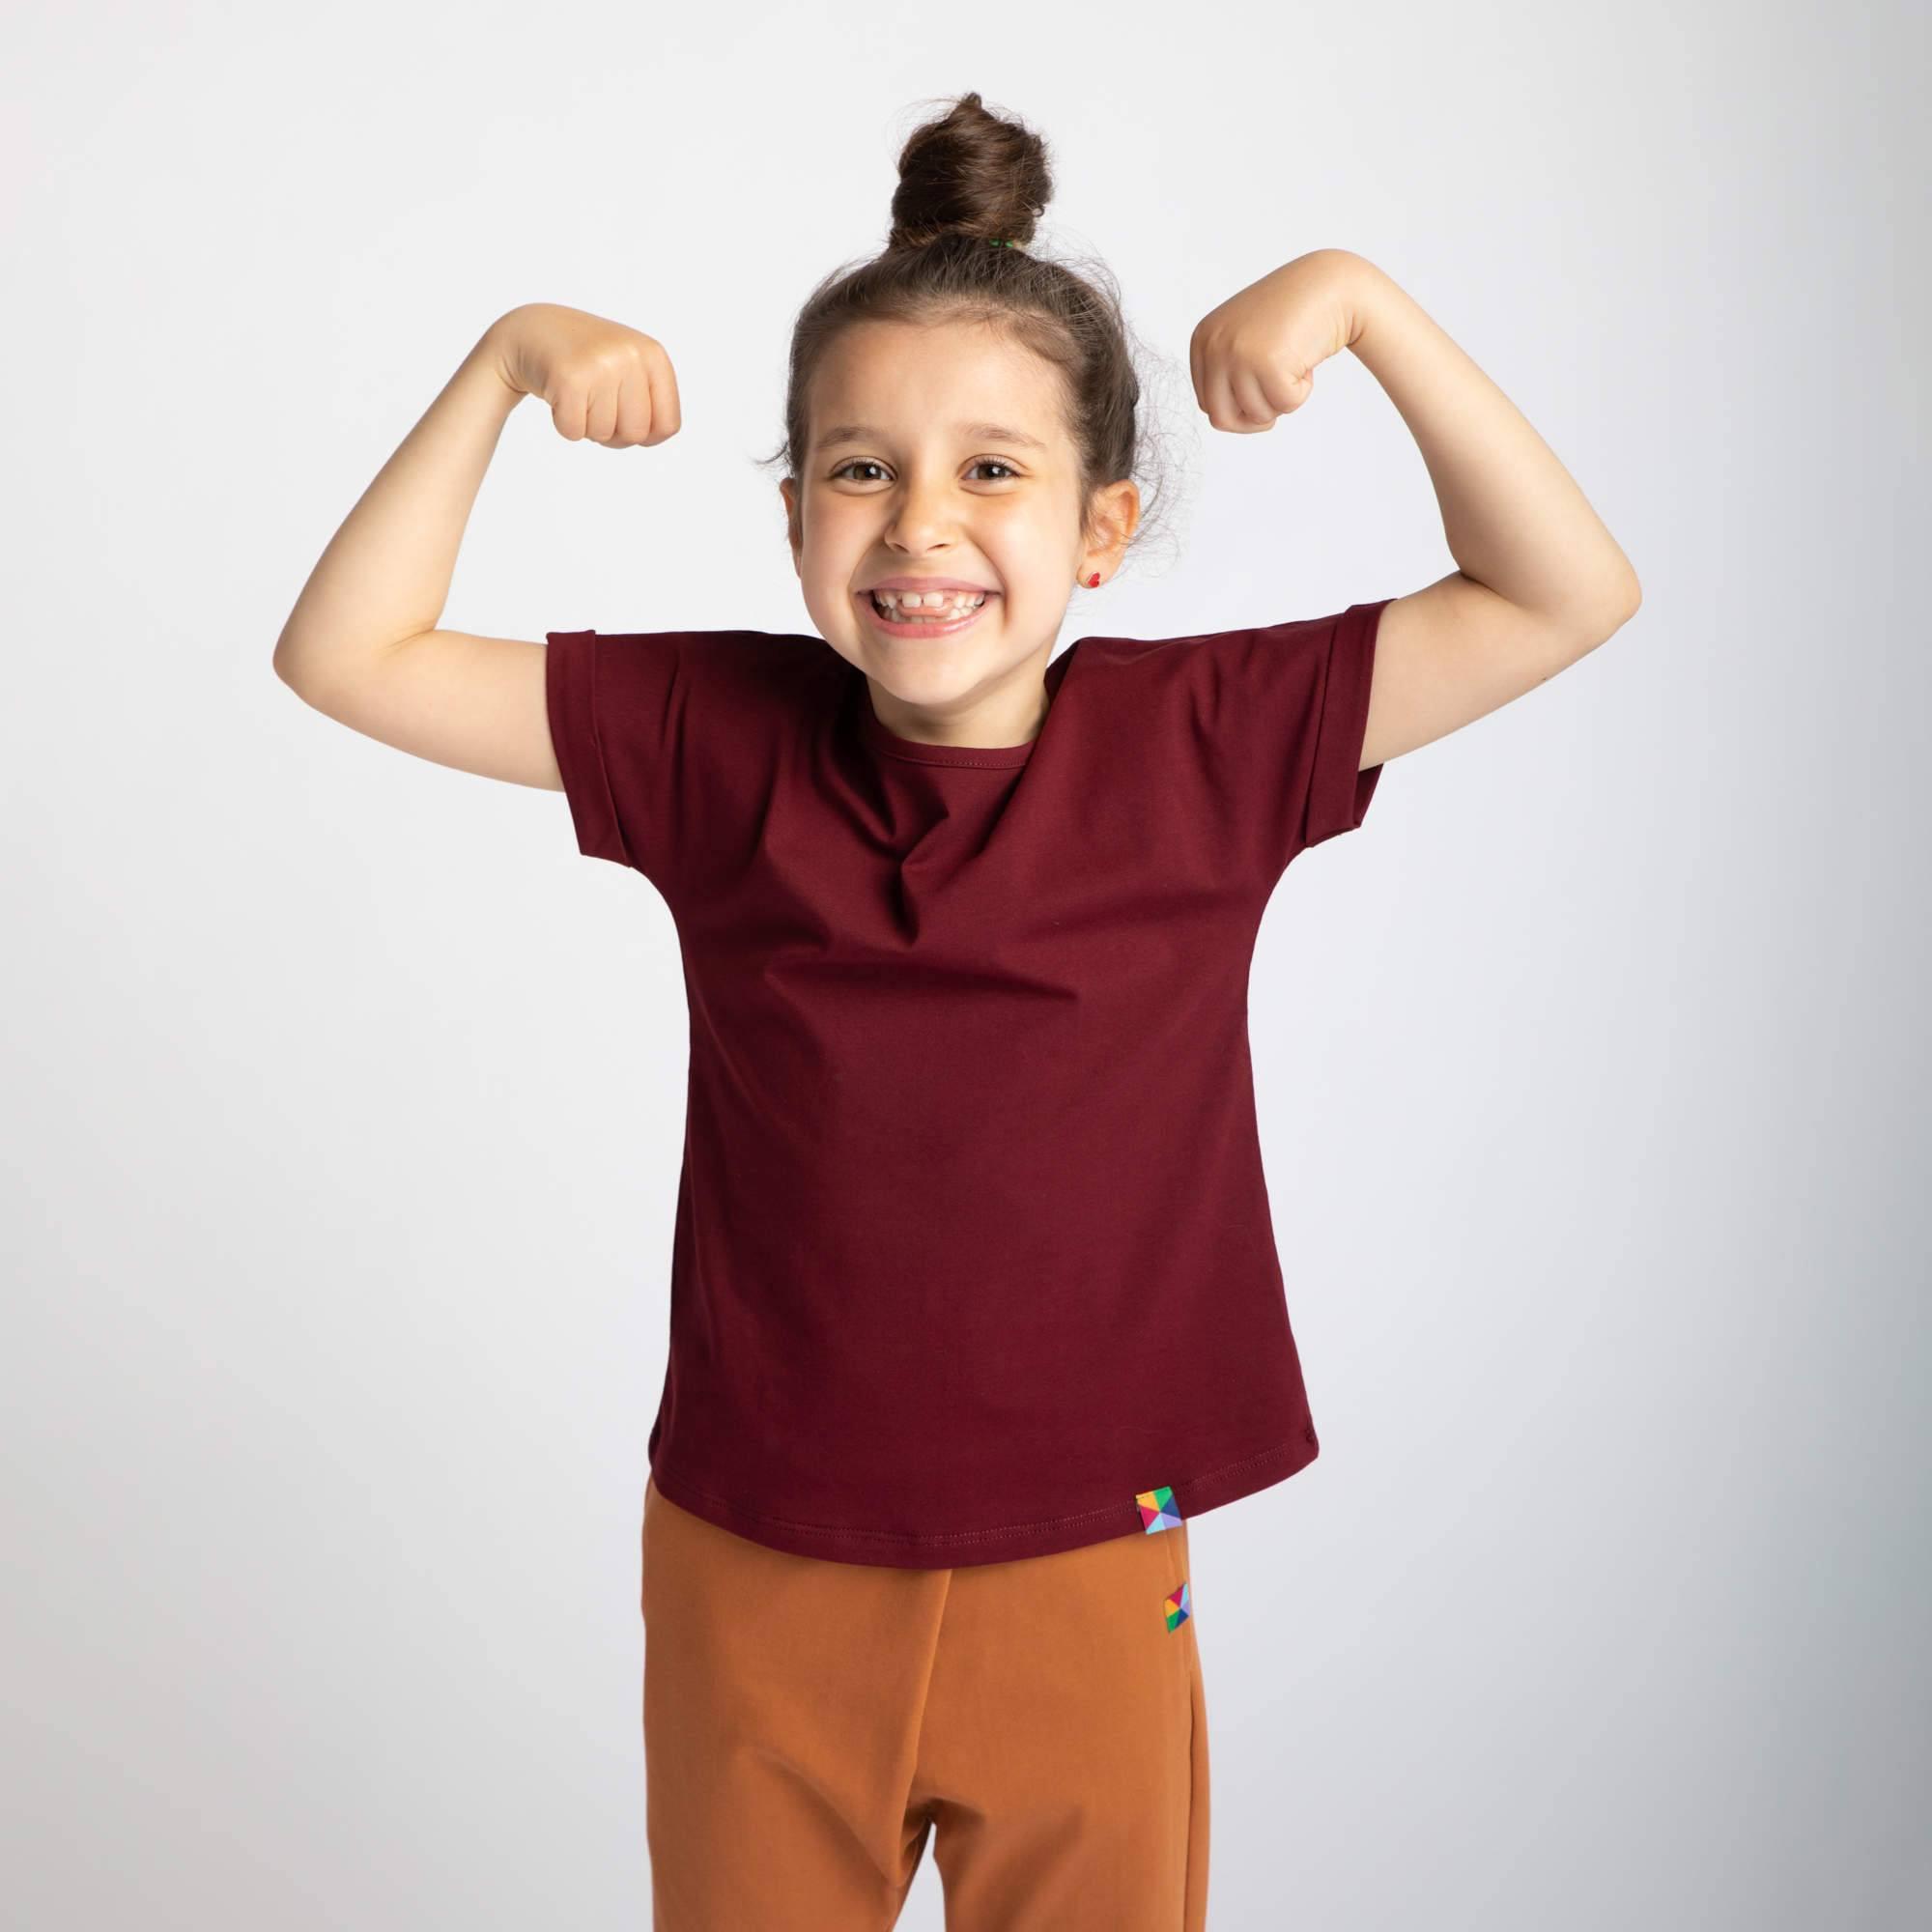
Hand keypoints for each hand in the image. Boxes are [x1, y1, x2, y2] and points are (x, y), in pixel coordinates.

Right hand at [488, 303, 681, 446]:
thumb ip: (651, 402)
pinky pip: (574, 431)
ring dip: (587, 425)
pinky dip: (564, 424)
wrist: (534, 331)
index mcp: (653, 355)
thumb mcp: (630, 369)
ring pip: (604, 434)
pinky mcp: (569, 379)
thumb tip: (654, 437)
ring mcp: (600, 365)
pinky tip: (560, 396)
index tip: (626, 418)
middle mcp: (630, 356)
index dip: (646, 435)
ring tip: (578, 394)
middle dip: (614, 432)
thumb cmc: (588, 361)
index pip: (668, 425)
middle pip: (636, 434)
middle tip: (596, 405)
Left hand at [1188, 250, 1371, 432]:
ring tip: (1292, 361)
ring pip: (1256, 415)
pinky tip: (1305, 359)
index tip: (1261, 381)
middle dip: (1255, 414)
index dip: (1240, 405)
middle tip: (1277, 387)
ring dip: (1282, 398)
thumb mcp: (1243, 341)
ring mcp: (1239, 354)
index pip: (1207, 404)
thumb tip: (1219, 421)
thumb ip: (1224, 376)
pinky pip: (1285, 405)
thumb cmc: (1290, 317)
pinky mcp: (1269, 363)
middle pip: (1222, 418)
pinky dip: (1302, 391)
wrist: (1329, 284)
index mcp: (1202, 341)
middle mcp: (1214, 346)